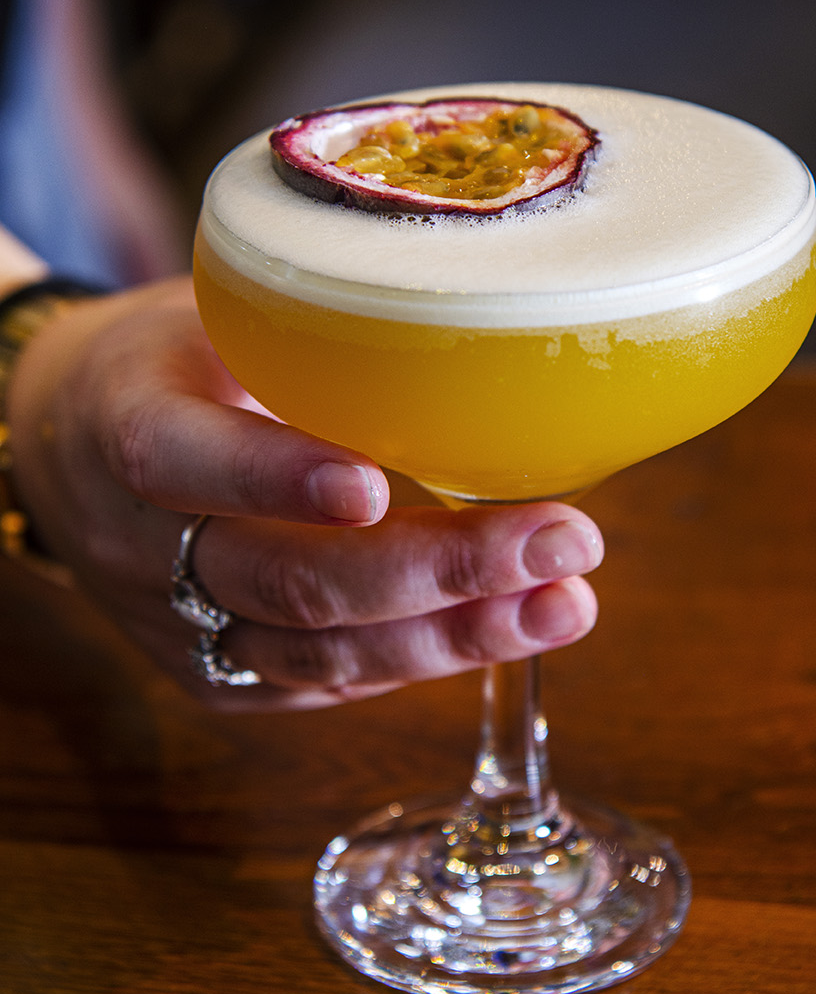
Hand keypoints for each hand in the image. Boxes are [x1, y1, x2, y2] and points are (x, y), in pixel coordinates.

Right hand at [7, 277, 601, 710]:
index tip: (374, 486)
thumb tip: (471, 313)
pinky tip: (512, 626)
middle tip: (561, 540)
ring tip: (566, 603)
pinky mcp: (224, 672)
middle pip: (291, 580)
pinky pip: (330, 680)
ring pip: (322, 651)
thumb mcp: (210, 314)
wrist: (70, 447)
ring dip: (458, 636)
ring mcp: (186, 624)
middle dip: (439, 570)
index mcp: (131, 429)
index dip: (278, 478)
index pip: (187, 460)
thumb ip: (303, 329)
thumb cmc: (167, 361)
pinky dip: (427, 657)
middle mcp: (149, 546)